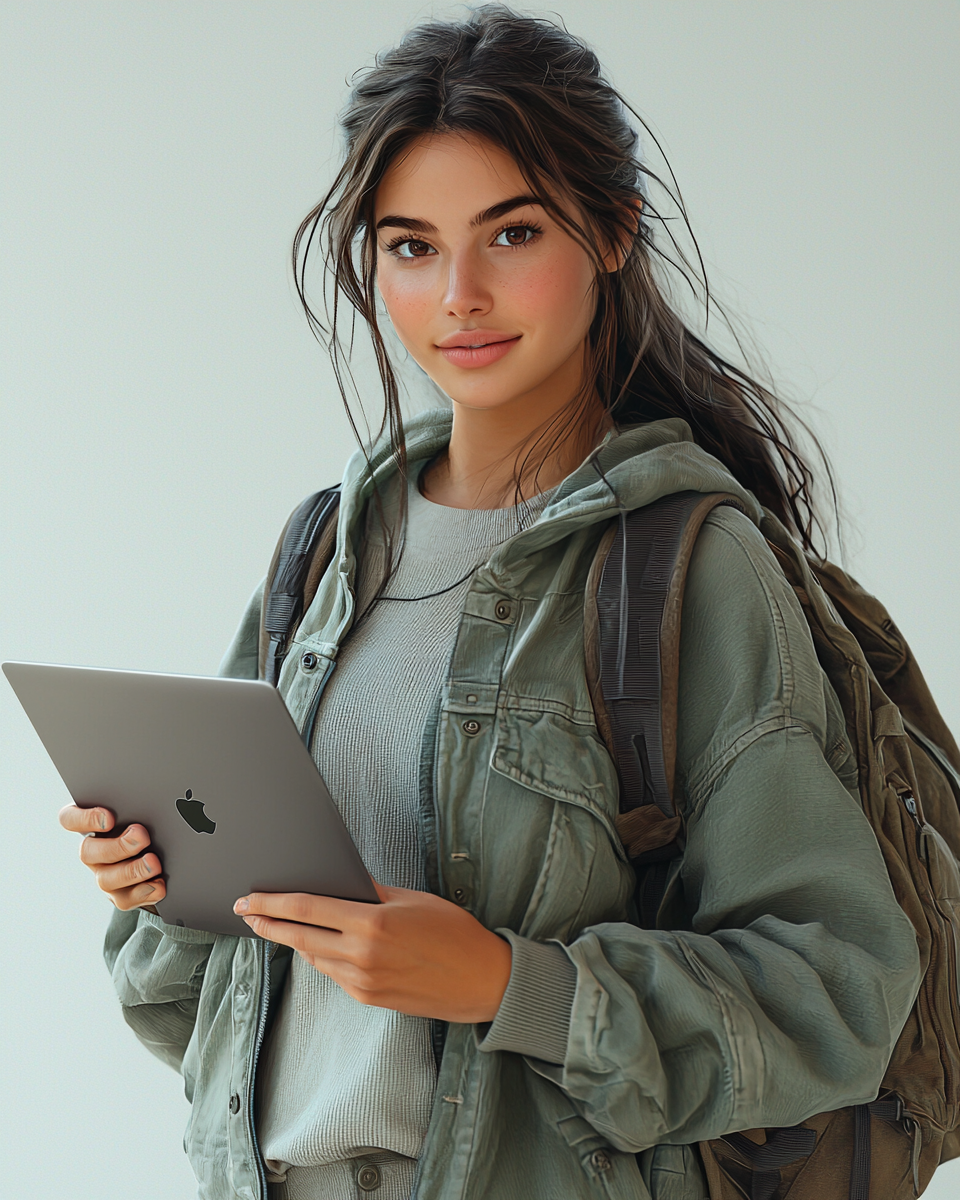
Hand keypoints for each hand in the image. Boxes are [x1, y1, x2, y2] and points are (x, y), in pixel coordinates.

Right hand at [59, 804, 164, 911]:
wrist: (163, 850)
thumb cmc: (145, 819)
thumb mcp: (138, 807)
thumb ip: (134, 802)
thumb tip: (150, 795)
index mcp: (89, 824)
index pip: (69, 819)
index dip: (84, 819)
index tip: (109, 817)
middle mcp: (92, 851)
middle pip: (88, 852)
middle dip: (117, 846)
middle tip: (142, 836)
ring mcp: (103, 874)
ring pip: (106, 880)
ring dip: (132, 871)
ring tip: (154, 863)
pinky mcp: (120, 894)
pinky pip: (125, 899)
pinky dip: (144, 892)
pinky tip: (158, 884)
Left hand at [234, 884, 511, 1023]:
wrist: (483, 981)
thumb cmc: (455, 934)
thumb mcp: (414, 900)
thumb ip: (373, 893)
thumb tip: (344, 884)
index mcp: (372, 923)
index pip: (307, 909)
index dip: (272, 903)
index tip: (249, 900)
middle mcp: (362, 955)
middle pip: (300, 936)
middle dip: (268, 924)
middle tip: (246, 913)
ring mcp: (363, 981)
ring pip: (315, 956)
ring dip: (295, 940)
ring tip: (278, 925)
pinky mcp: (368, 998)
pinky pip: (334, 973)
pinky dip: (323, 956)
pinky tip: (319, 945)